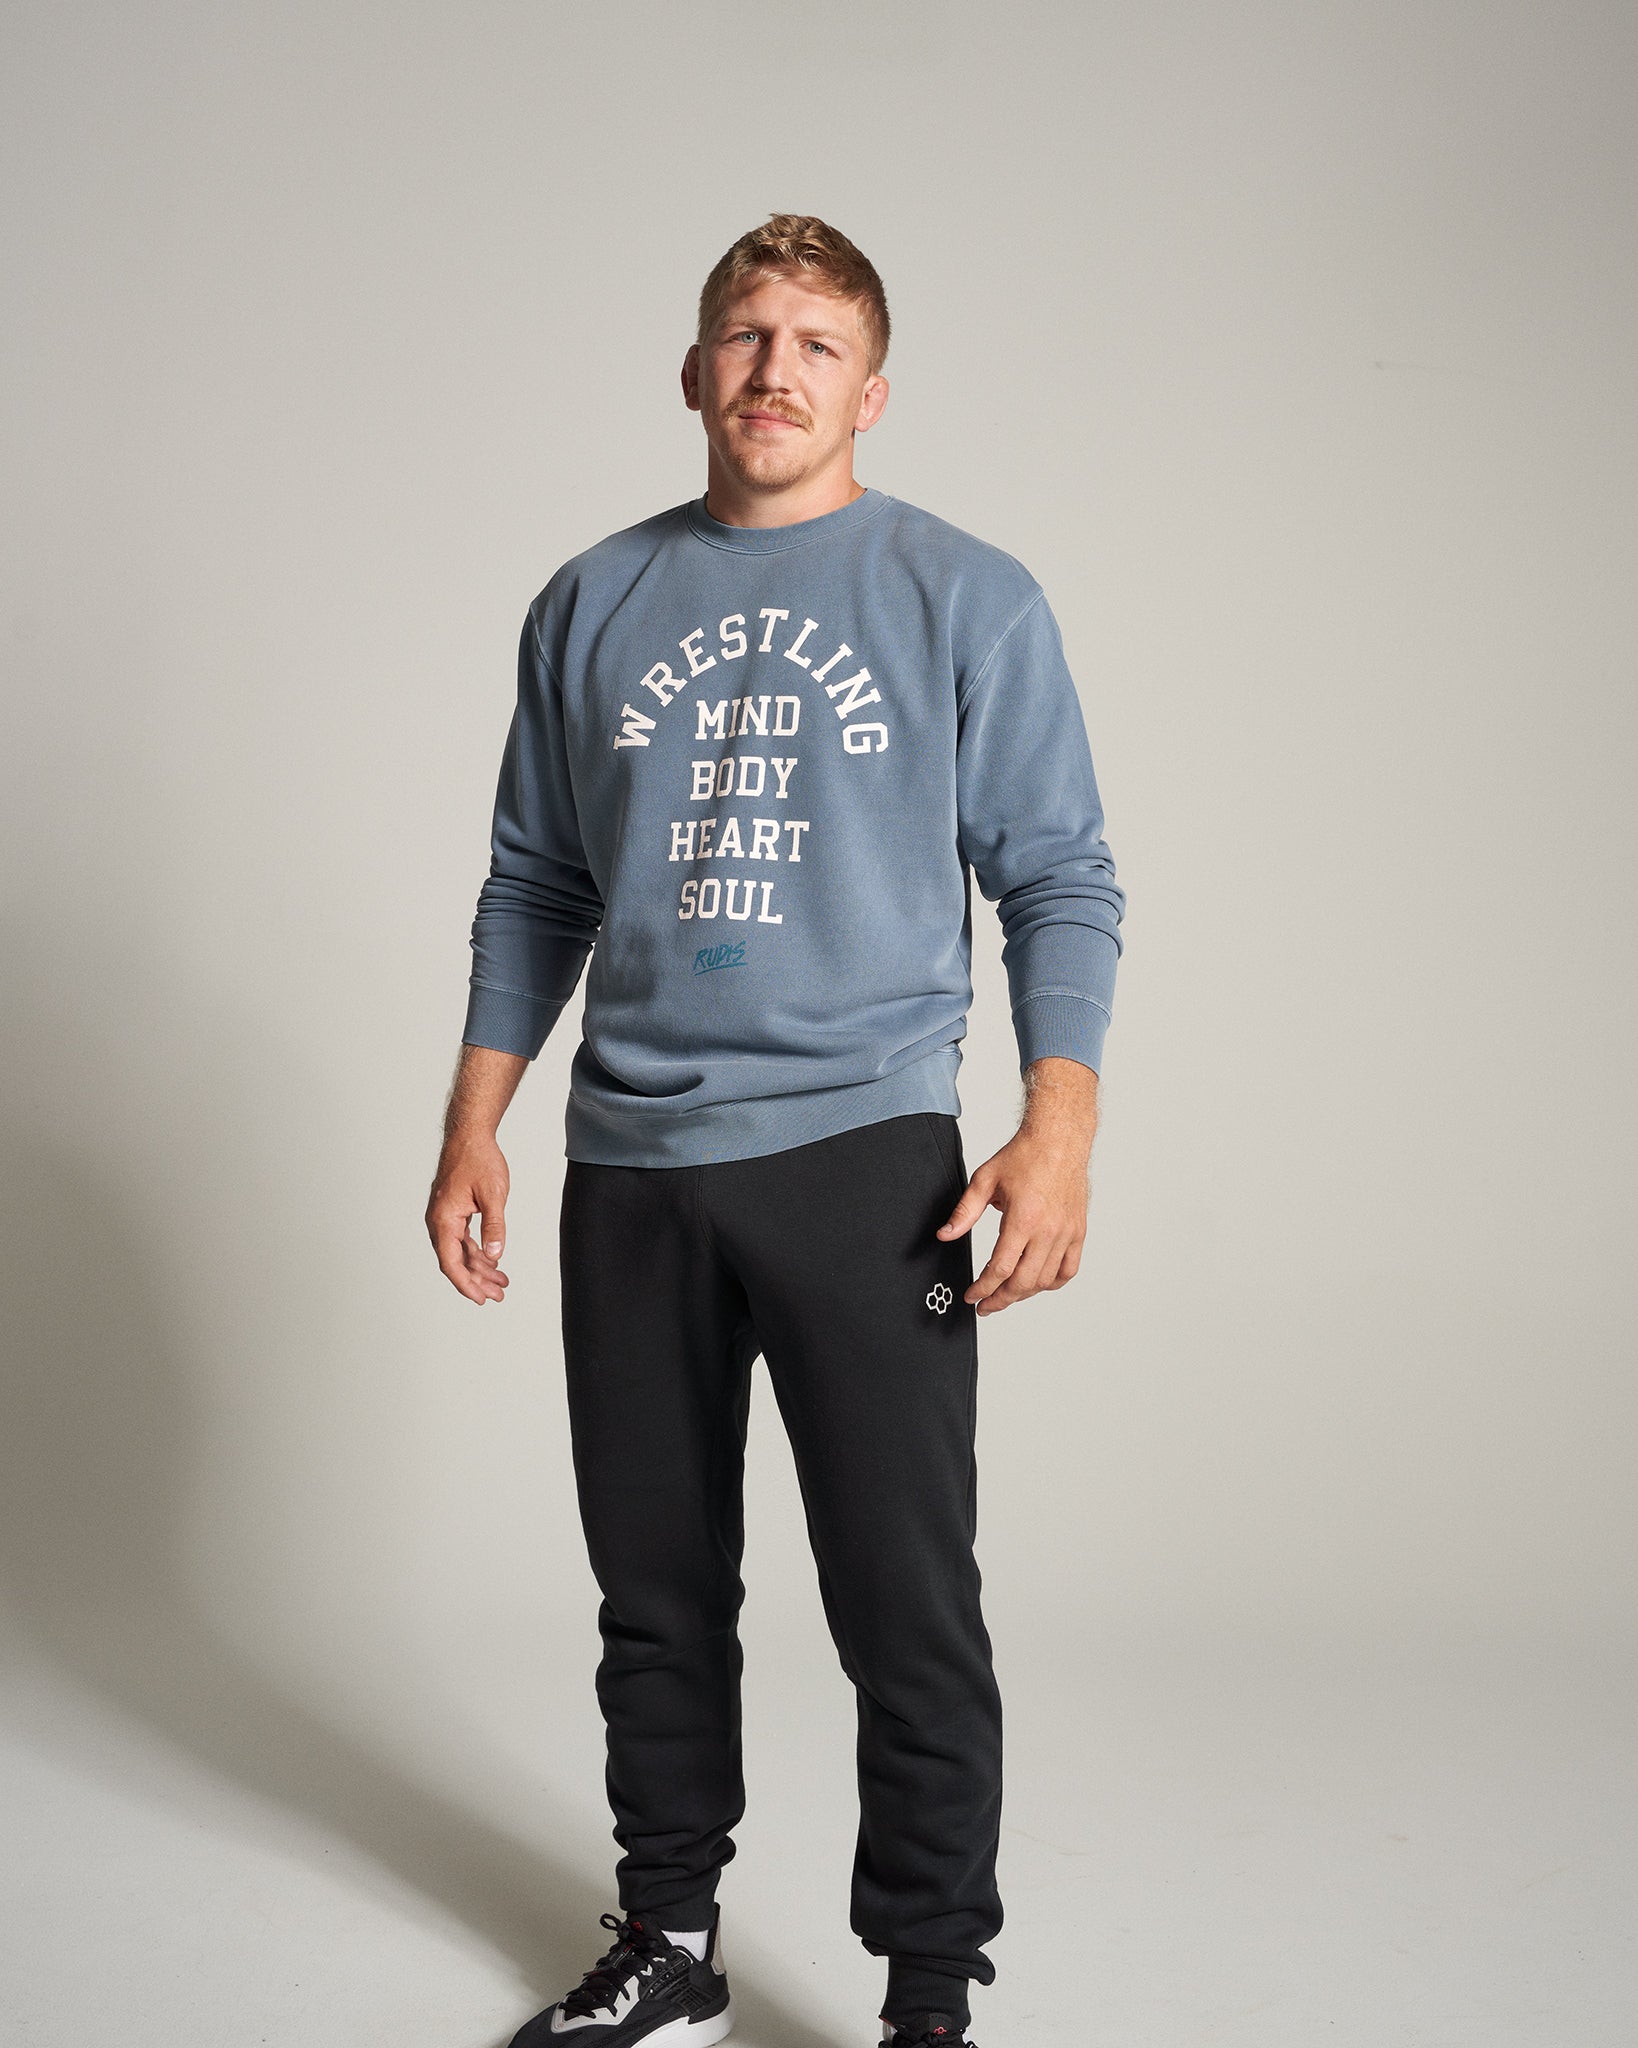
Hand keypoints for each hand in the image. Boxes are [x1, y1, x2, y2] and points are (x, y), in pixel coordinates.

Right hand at [426, 1134, 511, 1304]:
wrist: (469, 1135)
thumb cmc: (478, 1159)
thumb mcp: (493, 1194)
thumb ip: (494, 1226)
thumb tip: (495, 1254)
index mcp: (444, 1219)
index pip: (451, 1262)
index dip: (466, 1284)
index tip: (480, 1299)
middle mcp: (439, 1220)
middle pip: (455, 1260)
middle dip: (477, 1280)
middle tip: (498, 1294)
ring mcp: (444, 1216)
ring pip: (459, 1251)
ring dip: (479, 1267)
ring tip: (500, 1281)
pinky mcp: (452, 1211)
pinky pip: (462, 1238)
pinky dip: (477, 1250)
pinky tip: (492, 1260)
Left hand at [936, 1057, 1097, 1315]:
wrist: (1059, 1140)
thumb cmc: (1024, 1156)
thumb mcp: (985, 1180)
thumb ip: (964, 1212)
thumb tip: (945, 1235)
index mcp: (1023, 1219)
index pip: (1000, 1269)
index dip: (982, 1289)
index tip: (972, 1296)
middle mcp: (1048, 1231)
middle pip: (1023, 1282)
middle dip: (1000, 1300)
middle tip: (985, 1305)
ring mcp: (1066, 1233)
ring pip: (1045, 1280)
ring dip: (1023, 1294)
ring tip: (1006, 1295)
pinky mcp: (1078, 1232)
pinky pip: (1068, 1270)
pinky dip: (1052, 1283)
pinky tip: (1036, 1283)